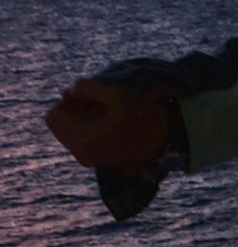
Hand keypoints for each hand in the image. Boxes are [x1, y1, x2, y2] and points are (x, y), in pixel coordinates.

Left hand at [46, 79, 169, 173]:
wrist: (174, 136)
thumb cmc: (148, 113)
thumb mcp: (118, 92)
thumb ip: (87, 86)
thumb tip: (72, 91)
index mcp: (84, 141)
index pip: (55, 115)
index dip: (71, 100)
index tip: (94, 97)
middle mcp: (83, 155)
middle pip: (62, 125)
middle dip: (77, 109)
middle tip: (103, 102)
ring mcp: (93, 159)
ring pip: (73, 131)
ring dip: (86, 117)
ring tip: (111, 111)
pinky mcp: (102, 159)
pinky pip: (85, 138)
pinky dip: (94, 126)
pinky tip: (115, 120)